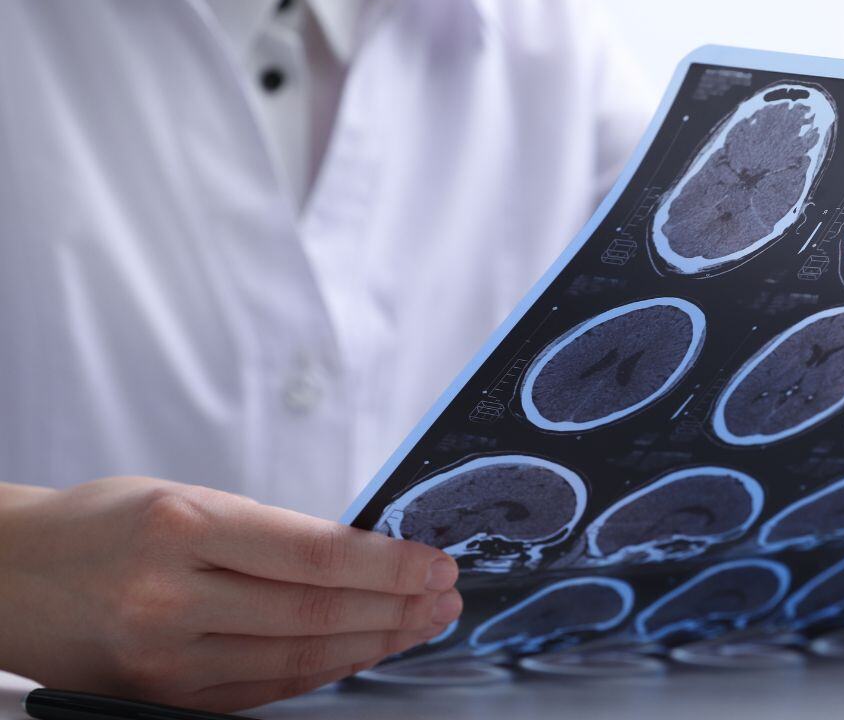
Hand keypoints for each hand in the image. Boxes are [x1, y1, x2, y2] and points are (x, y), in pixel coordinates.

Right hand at [0, 477, 461, 711]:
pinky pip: (261, 690)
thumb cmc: (99, 525)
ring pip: (294, 660)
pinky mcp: (160, 698)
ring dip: (372, 644)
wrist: (7, 577)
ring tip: (420, 624)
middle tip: (445, 597)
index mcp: (179, 526)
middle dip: (395, 608)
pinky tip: (361, 653)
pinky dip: (320, 673)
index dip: (387, 565)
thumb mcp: (181, 499)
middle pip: (313, 613)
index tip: (435, 563)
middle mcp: (169, 597)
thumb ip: (264, 531)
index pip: (311, 554)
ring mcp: (163, 658)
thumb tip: (362, 556)